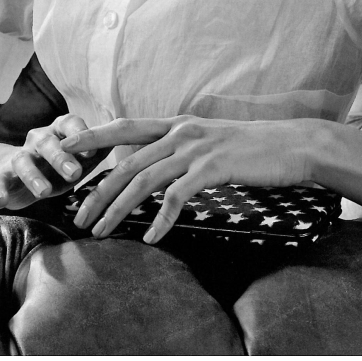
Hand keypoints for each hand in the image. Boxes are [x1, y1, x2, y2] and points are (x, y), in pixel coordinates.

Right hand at [0, 114, 106, 210]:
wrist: (16, 176)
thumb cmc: (57, 167)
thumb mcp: (78, 160)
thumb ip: (97, 152)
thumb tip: (121, 140)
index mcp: (60, 131)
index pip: (70, 123)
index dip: (81, 135)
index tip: (92, 152)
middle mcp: (39, 139)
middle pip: (48, 143)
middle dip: (61, 157)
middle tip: (74, 174)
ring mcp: (19, 156)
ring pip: (23, 160)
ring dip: (33, 175)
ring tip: (44, 192)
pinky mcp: (2, 175)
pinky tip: (2, 200)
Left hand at [60, 115, 316, 243]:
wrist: (294, 145)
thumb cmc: (255, 148)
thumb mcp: (211, 141)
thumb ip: (182, 148)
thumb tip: (155, 165)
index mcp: (179, 123)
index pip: (126, 126)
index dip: (94, 137)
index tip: (66, 150)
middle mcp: (182, 131)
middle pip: (127, 160)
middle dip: (97, 190)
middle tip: (77, 216)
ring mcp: (198, 147)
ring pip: (145, 179)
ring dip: (119, 208)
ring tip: (101, 232)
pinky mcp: (214, 166)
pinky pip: (177, 196)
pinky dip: (161, 219)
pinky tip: (150, 237)